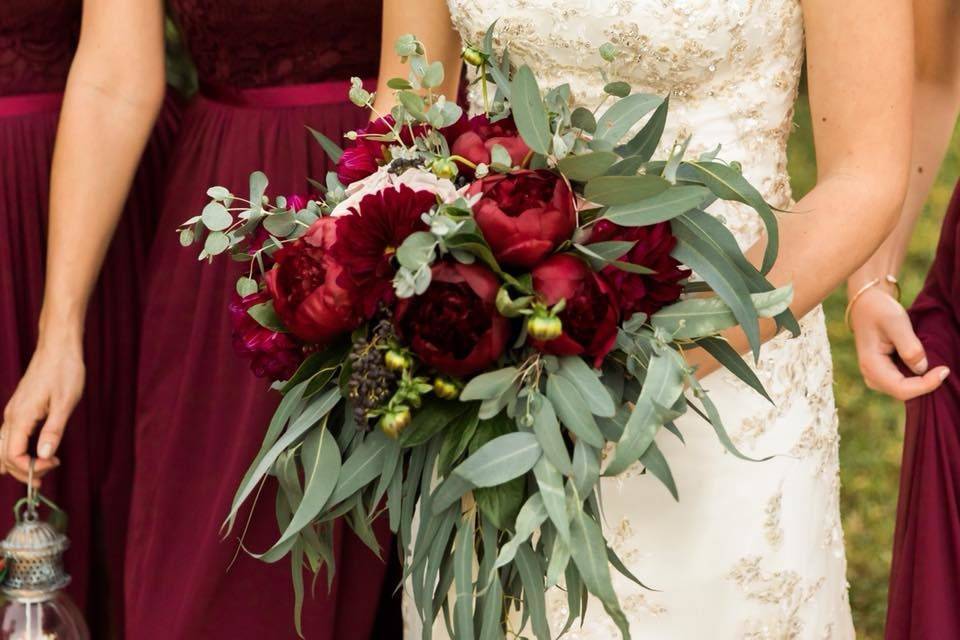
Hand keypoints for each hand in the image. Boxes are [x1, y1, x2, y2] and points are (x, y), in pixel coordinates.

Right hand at [1, 334, 83, 485]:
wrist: (58, 348)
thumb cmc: (64, 371)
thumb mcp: (65, 403)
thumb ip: (53, 430)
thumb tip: (44, 455)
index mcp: (20, 417)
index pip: (12, 456)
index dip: (30, 467)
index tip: (53, 463)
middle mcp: (11, 417)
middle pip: (1, 457)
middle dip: (21, 470)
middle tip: (45, 472)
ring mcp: (13, 413)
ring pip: (2, 448)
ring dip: (18, 462)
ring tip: (43, 465)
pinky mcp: (19, 410)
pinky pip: (10, 437)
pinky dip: (19, 450)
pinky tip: (39, 450)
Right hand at [849, 287, 948, 400]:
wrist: (868, 305)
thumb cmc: (880, 311)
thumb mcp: (897, 323)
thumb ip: (909, 347)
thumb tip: (921, 369)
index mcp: (871, 365)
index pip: (901, 388)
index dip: (925, 385)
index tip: (944, 370)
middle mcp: (870, 375)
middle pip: (902, 393)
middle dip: (924, 385)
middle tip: (944, 368)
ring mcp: (874, 375)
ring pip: (902, 391)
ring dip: (920, 384)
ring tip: (936, 369)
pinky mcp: (881, 372)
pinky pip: (901, 384)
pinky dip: (916, 380)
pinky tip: (925, 367)